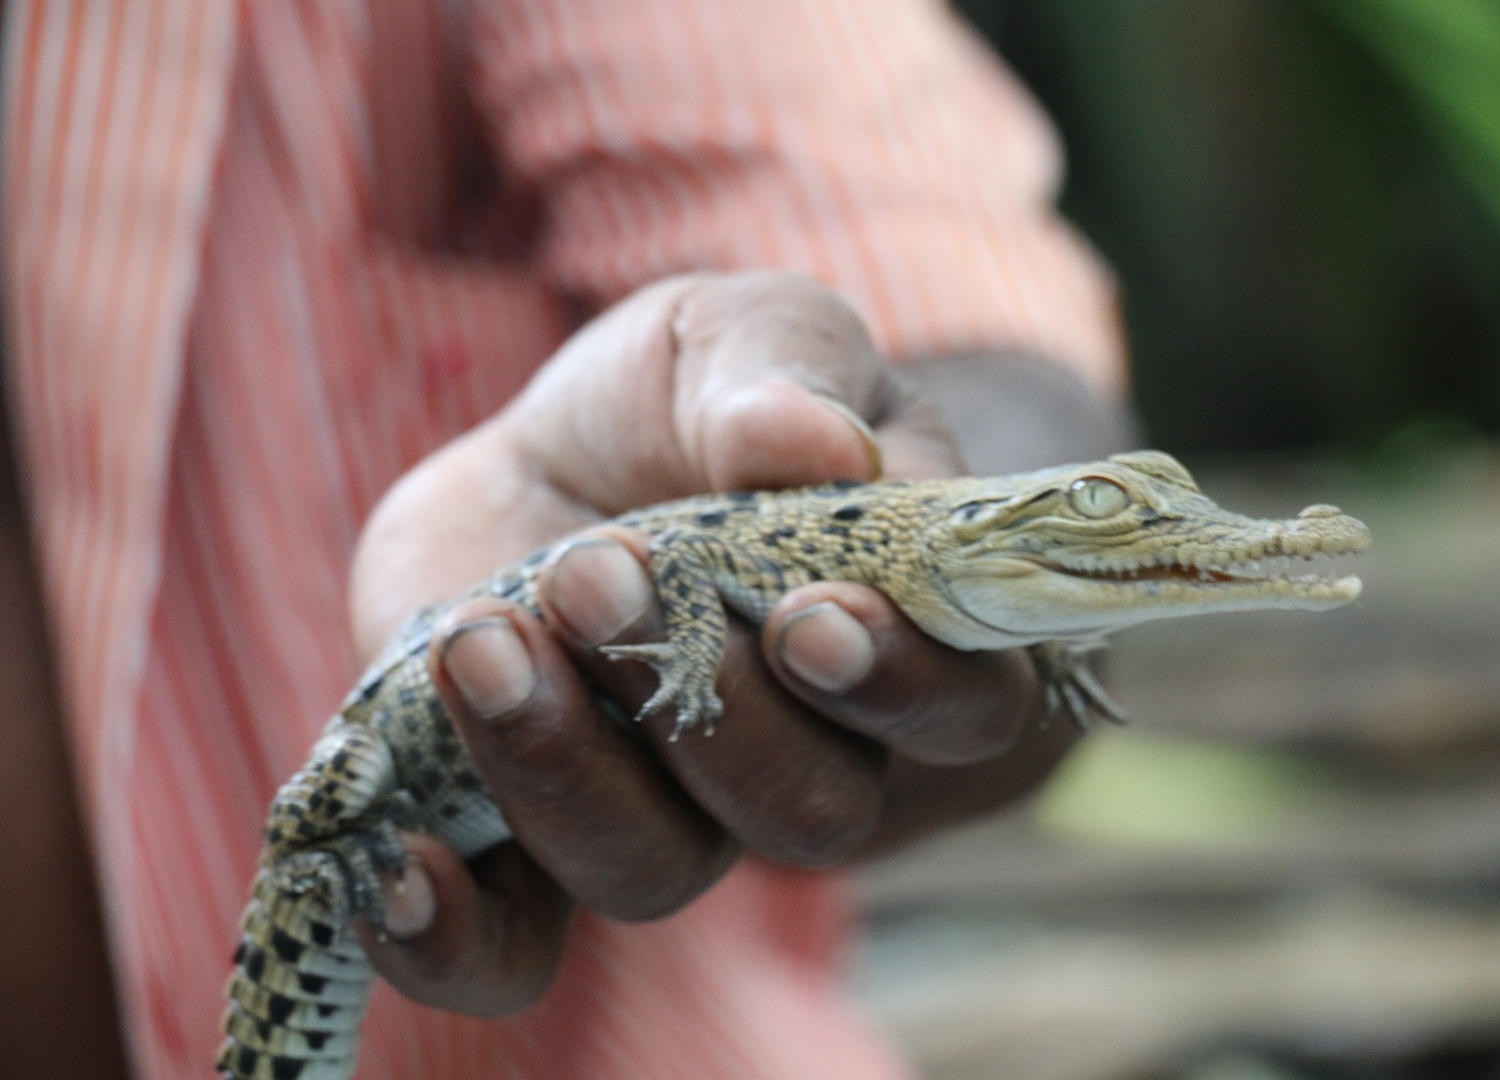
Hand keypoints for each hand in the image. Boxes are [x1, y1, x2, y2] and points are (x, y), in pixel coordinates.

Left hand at [348, 271, 1077, 1015]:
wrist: (567, 451)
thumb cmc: (695, 398)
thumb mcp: (744, 336)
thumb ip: (783, 376)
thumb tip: (811, 444)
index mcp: (894, 639)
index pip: (959, 711)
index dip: (901, 687)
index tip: (810, 618)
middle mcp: (798, 757)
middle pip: (806, 813)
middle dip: (707, 708)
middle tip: (605, 566)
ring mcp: (663, 811)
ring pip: (652, 871)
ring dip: (565, 764)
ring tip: (484, 634)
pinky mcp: (528, 833)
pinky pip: (510, 948)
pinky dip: (456, 935)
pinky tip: (404, 863)